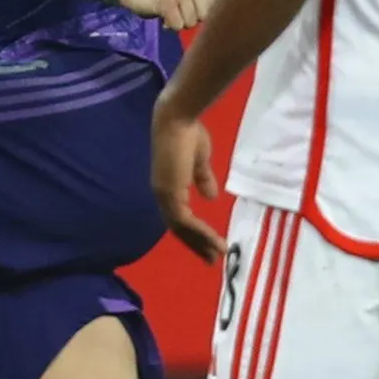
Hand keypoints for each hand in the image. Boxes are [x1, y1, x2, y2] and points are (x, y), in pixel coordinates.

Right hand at [119, 0, 218, 30]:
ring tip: (168, 7)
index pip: (215, 5)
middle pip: (204, 15)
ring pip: (191, 22)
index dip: (200, 10)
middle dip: (190, 17)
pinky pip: (177, 25)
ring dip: (178, 20)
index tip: (186, 3)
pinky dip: (168, 23)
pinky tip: (161, 11)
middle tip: (176, 7)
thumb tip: (217, 21)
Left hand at [148, 99, 223, 263]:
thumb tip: (210, 197)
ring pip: (182, 228)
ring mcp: (164, 195)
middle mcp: (162, 194)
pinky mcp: (171, 193)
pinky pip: (186, 220)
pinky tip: (214, 240)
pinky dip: (200, 232)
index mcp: (167, 187)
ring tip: (217, 255)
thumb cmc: (188, 134)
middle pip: (177, 228)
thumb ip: (202, 179)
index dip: (192, 232)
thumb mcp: (199, 161)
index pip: (177, 217)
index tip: (208, 244)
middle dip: (195, 244)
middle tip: (211, 260)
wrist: (178, 119)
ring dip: (200, 243)